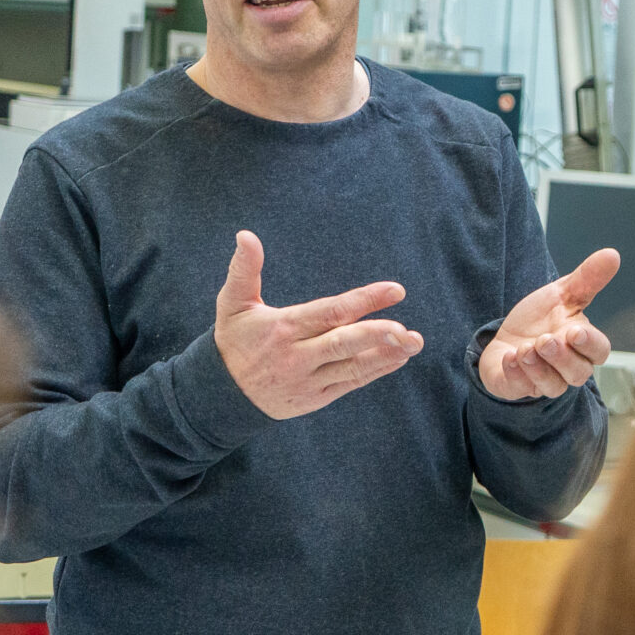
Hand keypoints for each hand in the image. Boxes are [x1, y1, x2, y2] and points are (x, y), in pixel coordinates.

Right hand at [214, 231, 423, 419]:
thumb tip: (245, 236)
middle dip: (378, 336)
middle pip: (343, 343)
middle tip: (408, 331)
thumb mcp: (232, 304)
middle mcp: (298, 356)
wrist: (221, 395)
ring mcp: (309, 380)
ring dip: (386, 355)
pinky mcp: (316, 398)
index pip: (330, 313)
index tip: (395, 291)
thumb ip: (244, 270)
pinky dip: (376, 370)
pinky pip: (351, 383)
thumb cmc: (234, 341)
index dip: (364, 301)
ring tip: (414, 343)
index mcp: (283, 328)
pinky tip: (398, 358)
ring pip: (352, 368)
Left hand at [480, 249, 619, 401]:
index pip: (599, 351)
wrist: (506, 338)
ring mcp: (543, 382)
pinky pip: (520, 388)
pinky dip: (516, 374)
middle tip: (545, 340)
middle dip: (562, 358)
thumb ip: (587, 279)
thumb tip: (612, 254)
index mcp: (582, 346)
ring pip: (553, 387)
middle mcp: (567, 369)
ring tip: (525, 349)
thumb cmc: (540, 320)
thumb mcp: (561, 294)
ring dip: (539, 369)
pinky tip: (509, 357)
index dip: (590, 344)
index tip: (575, 331)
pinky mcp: (518, 388)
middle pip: (578, 374)